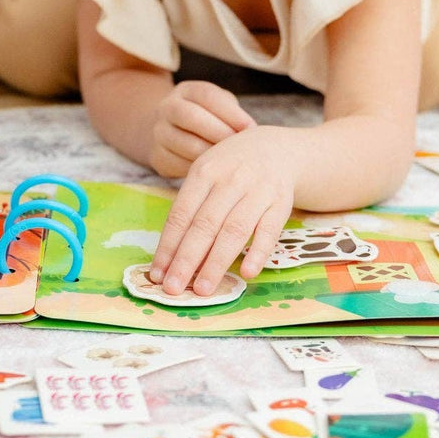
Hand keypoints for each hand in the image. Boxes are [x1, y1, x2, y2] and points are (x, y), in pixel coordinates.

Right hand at [148, 81, 256, 179]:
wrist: (171, 133)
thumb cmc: (208, 118)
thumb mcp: (218, 106)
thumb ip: (232, 113)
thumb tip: (251, 132)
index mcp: (186, 91)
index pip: (207, 95)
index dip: (230, 112)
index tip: (250, 127)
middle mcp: (167, 107)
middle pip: (191, 117)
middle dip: (220, 133)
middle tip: (239, 146)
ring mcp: (159, 133)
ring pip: (186, 144)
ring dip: (212, 154)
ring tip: (230, 160)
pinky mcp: (157, 157)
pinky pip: (180, 165)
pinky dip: (200, 168)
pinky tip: (215, 170)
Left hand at [149, 126, 297, 295]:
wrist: (276, 148)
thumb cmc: (230, 168)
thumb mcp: (206, 173)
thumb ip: (191, 209)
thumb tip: (171, 256)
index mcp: (204, 171)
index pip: (181, 214)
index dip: (168, 246)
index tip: (157, 274)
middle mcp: (230, 180)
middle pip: (204, 225)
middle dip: (186, 260)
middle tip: (173, 288)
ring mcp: (257, 191)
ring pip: (234, 230)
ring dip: (216, 262)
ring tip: (203, 289)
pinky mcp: (280, 203)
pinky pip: (269, 231)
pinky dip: (258, 252)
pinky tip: (247, 273)